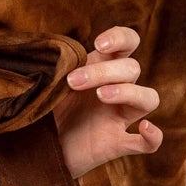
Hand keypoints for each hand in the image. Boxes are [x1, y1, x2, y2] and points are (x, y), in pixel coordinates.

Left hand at [53, 24, 162, 180]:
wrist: (33, 147)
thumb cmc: (41, 108)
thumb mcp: (47, 83)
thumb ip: (54, 67)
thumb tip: (49, 54)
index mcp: (100, 67)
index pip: (127, 43)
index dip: (121, 38)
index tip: (98, 44)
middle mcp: (115, 89)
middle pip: (132, 69)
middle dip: (104, 71)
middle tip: (72, 82)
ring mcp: (118, 117)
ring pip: (148, 98)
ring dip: (128, 92)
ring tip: (100, 96)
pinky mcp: (116, 144)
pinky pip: (148, 144)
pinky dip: (153, 137)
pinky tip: (144, 128)